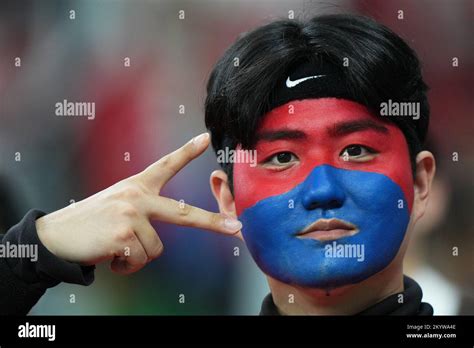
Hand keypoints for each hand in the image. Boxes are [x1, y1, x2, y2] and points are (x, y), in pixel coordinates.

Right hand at [35, 133, 241, 274]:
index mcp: (137, 186)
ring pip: (155, 249)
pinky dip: (126, 266)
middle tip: (236, 227)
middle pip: (184, 213)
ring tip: (115, 247)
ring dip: (137, 256)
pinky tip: (110, 256)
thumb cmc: (90, 222)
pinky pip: (140, 260)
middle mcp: (137, 196)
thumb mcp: (118, 205)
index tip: (205, 138)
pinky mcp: (125, 235)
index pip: (165, 165)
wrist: (55, 235)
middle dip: (212, 223)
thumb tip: (163, 235)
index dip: (186, 151)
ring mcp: (132, 214)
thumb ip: (143, 210)